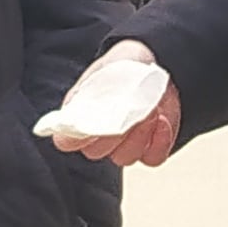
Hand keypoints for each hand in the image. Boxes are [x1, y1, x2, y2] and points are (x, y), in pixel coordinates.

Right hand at [48, 41, 182, 165]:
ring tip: (150, 109)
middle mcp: (98, 138)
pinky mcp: (149, 150)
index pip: (65, 140)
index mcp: (78, 118)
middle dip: (113, 131)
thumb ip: (96, 89)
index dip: (74, 136)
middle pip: (96, 151)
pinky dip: (160, 140)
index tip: (92, 120)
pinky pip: (153, 158)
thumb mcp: (106, 71)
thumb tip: (94, 105)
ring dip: (139, 134)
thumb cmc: (121, 69)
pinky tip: (162, 120)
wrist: (149, 70)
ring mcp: (123, 147)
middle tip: (128, 108)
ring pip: (125, 157)